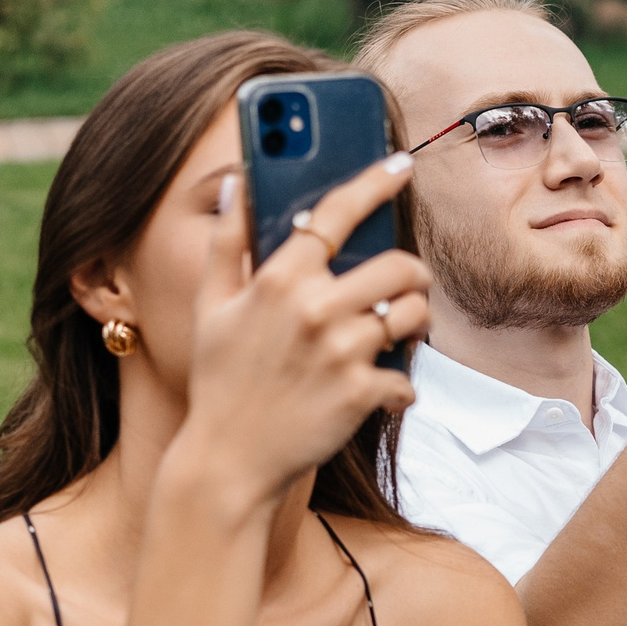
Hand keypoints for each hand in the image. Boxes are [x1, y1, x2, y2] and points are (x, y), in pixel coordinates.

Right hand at [173, 153, 428, 514]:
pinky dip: (400, 387)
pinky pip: (405, 378)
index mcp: (278, 279)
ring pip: (412, 314)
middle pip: (396, 265)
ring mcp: (340, 352)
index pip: (335, 213)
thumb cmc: (220, 381)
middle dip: (412, 272)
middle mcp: (313, 309)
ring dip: (416, 322)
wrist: (229, 461)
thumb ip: (227, 242)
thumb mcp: (211, 306)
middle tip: (405, 285)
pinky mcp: (360, 395)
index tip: (400, 165)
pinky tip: (380, 393)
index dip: (374, 182)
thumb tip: (234, 183)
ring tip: (398, 333)